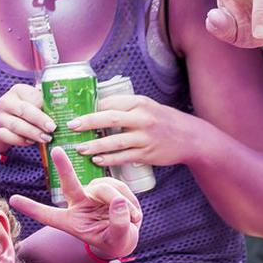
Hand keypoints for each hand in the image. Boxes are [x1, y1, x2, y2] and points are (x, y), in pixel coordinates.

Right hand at [0, 84, 53, 150]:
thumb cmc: (17, 115)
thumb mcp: (28, 105)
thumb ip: (43, 107)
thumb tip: (65, 114)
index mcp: (18, 91)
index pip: (34, 97)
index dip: (47, 106)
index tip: (59, 115)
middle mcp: (6, 101)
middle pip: (25, 110)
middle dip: (40, 120)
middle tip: (53, 128)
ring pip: (16, 125)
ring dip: (33, 132)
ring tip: (46, 138)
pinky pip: (8, 136)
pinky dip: (20, 140)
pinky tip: (30, 142)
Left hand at [10, 147, 142, 259]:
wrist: (126, 236)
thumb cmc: (115, 240)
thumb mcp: (117, 240)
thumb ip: (118, 225)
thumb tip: (118, 202)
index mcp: (70, 222)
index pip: (48, 215)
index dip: (32, 208)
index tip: (13, 199)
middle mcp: (78, 204)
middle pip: (69, 185)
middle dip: (64, 167)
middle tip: (56, 150)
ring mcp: (92, 193)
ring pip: (105, 188)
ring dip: (121, 201)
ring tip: (132, 218)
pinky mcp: (107, 186)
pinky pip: (118, 185)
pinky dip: (129, 198)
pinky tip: (132, 211)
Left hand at [68, 93, 191, 167]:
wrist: (191, 137)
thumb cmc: (163, 120)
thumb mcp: (147, 107)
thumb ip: (125, 107)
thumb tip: (95, 107)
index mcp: (140, 103)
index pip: (111, 102)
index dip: (91, 107)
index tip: (75, 112)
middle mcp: (143, 118)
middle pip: (110, 118)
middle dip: (88, 122)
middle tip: (71, 126)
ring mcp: (145, 137)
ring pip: (115, 141)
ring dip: (95, 145)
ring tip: (79, 148)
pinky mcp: (147, 154)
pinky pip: (124, 157)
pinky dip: (109, 159)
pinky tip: (97, 160)